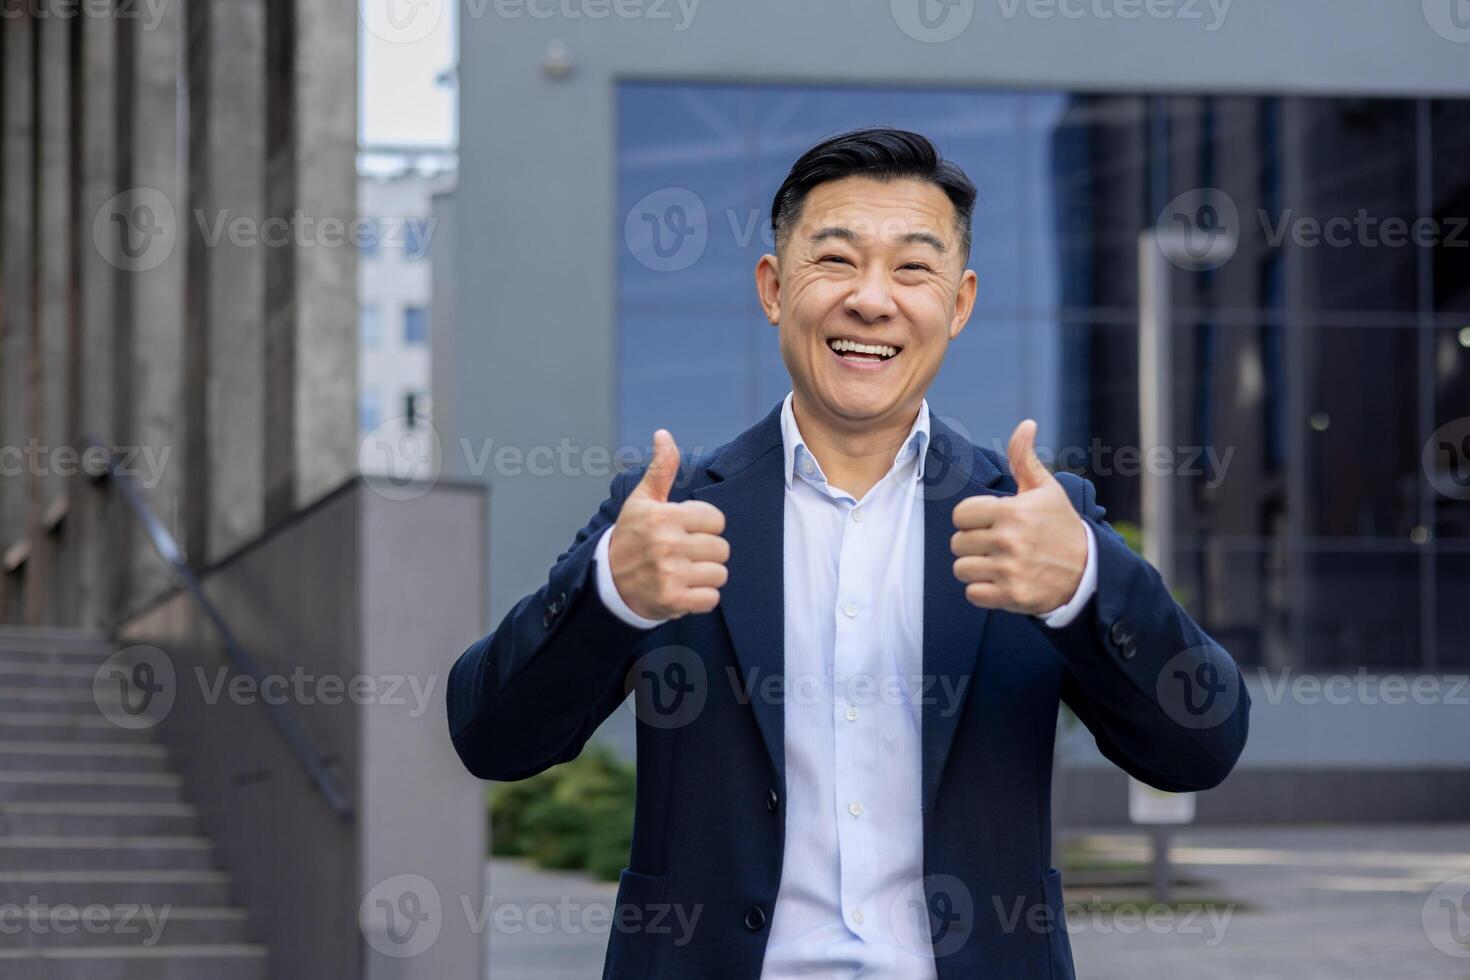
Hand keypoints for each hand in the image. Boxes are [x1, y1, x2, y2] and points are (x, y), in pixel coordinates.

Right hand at [608, 430, 729, 619]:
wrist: (606, 581)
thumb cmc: (631, 536)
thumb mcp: (643, 500)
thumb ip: (661, 468)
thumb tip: (663, 433)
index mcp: (664, 517)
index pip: (716, 519)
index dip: (705, 526)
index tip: (686, 531)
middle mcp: (667, 544)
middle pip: (721, 548)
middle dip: (707, 552)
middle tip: (684, 554)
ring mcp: (670, 574)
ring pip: (719, 574)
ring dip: (705, 576)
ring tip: (684, 572)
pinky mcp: (673, 601)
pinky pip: (711, 598)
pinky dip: (701, 597)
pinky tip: (684, 589)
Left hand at [950, 419, 1086, 613]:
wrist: (1089, 571)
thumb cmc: (1061, 526)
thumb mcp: (1046, 490)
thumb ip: (1025, 458)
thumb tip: (1026, 423)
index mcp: (1011, 511)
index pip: (960, 515)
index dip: (972, 519)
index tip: (991, 522)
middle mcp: (1008, 540)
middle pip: (957, 543)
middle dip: (974, 544)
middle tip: (998, 545)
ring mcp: (1010, 570)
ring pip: (961, 569)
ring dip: (976, 568)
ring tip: (999, 563)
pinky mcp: (1012, 596)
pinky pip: (973, 594)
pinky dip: (983, 591)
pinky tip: (1002, 582)